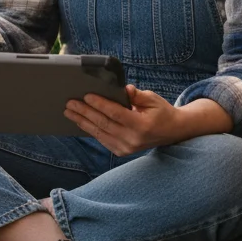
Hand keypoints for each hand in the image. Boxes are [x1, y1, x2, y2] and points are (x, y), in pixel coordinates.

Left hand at [64, 86, 232, 155]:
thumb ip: (136, 95)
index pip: (116, 114)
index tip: (86, 96)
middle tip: (70, 103)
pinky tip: (80, 121)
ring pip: (100, 133)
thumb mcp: (152, 99)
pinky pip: (102, 139)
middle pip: (104, 124)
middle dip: (85, 112)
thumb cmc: (161, 111)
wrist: (172, 132)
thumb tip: (123, 89)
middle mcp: (133, 139)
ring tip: (69, 112)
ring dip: (83, 122)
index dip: (100, 104)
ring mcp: (127, 148)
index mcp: (142, 125)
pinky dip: (90, 130)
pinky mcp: (122, 151)